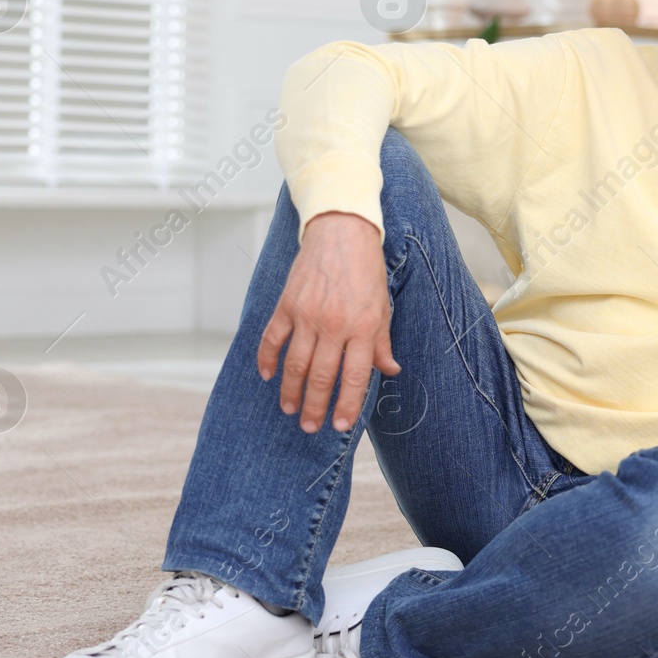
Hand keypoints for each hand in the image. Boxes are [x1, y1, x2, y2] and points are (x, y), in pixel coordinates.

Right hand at [257, 212, 399, 433]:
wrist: (342, 230)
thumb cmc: (366, 270)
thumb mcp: (382, 307)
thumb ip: (381, 343)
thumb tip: (390, 370)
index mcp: (362, 327)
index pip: (355, 376)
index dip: (347, 404)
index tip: (340, 425)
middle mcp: (334, 324)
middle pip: (321, 376)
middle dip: (315, 407)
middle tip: (310, 427)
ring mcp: (307, 314)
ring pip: (295, 364)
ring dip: (291, 392)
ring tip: (290, 409)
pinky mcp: (287, 304)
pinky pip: (272, 339)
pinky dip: (267, 360)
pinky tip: (267, 376)